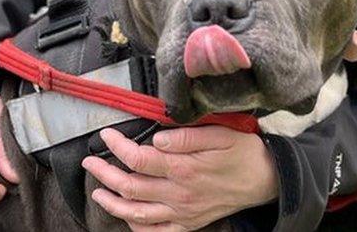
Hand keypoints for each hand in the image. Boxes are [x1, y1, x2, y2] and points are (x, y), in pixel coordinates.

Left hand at [82, 126, 277, 230]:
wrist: (267, 180)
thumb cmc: (243, 152)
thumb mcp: (221, 134)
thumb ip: (187, 136)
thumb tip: (156, 137)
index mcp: (185, 168)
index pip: (139, 159)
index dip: (117, 147)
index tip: (106, 135)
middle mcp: (179, 193)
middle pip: (130, 186)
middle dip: (104, 173)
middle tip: (89, 161)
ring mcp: (182, 212)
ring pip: (136, 212)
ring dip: (112, 203)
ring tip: (97, 191)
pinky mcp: (188, 223)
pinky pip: (154, 229)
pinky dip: (135, 223)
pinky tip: (126, 213)